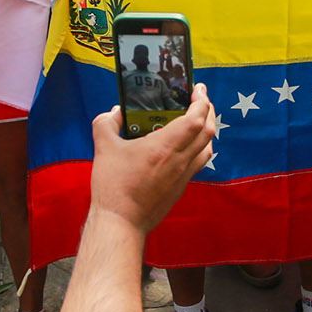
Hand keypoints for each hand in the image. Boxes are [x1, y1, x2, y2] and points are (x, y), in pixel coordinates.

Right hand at [89, 85, 215, 233]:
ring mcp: (183, 176)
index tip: (198, 89)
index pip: (196, 119)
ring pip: (208, 148)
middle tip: (201, 99)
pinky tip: (186, 147)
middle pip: (208, 131)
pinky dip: (200, 148)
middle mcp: (180, 160)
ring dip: (208, 131)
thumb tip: (114, 112)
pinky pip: (199, 163)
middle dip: (209, 111)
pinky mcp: (181, 188)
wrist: (121, 221)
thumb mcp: (103, 148)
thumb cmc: (113, 185)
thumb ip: (106, 123)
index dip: (201, 101)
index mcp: (165, 147)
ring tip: (198, 120)